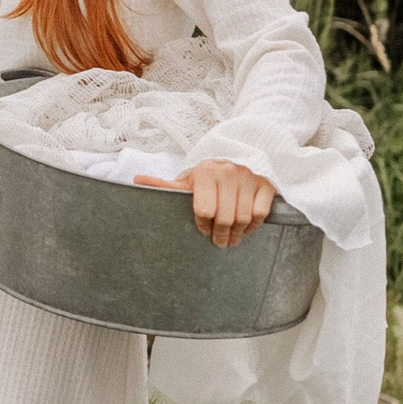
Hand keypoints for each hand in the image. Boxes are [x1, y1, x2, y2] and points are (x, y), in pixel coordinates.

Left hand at [136, 160, 275, 249]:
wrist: (235, 161)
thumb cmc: (207, 179)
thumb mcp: (187, 182)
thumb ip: (164, 185)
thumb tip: (136, 181)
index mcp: (206, 171)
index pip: (204, 210)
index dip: (203, 224)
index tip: (203, 228)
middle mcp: (228, 171)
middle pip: (225, 217)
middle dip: (221, 235)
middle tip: (219, 242)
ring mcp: (249, 176)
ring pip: (244, 217)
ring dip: (238, 233)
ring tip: (232, 238)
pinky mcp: (266, 183)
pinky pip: (260, 213)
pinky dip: (254, 225)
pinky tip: (246, 226)